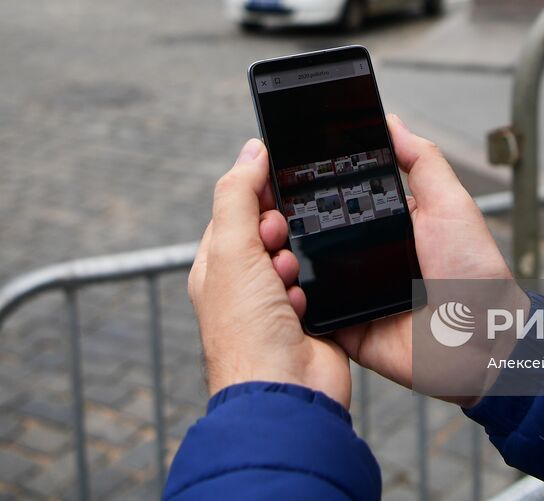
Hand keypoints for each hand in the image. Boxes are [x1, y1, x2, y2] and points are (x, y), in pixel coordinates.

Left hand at [188, 138, 350, 405]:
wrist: (286, 392)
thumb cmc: (247, 331)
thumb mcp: (231, 250)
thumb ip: (237, 195)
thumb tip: (250, 150)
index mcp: (216, 266)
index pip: (235, 210)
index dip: (256, 196)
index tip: (273, 190)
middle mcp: (246, 285)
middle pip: (273, 230)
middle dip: (282, 231)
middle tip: (278, 245)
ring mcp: (281, 303)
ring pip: (303, 254)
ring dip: (302, 260)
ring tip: (291, 281)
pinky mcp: (315, 317)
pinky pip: (327, 281)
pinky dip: (324, 283)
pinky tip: (313, 297)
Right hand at [260, 115, 523, 403]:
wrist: (484, 340)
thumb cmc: (476, 274)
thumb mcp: (451, 204)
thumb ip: (421, 161)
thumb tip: (391, 122)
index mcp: (386, 226)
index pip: (338, 200)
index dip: (311, 186)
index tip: (280, 165)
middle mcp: (365, 258)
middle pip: (312, 234)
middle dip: (285, 221)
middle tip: (261, 206)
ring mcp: (352, 294)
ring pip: (302, 272)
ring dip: (283, 259)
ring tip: (261, 239)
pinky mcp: (346, 328)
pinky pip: (310, 314)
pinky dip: (294, 301)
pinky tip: (277, 283)